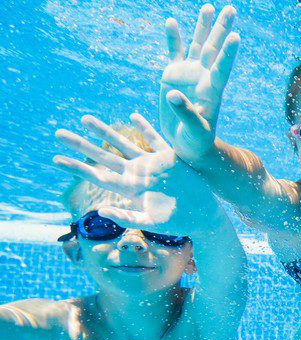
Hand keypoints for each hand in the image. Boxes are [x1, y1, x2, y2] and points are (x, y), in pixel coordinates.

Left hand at [53, 113, 209, 233]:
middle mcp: (136, 174)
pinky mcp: (169, 158)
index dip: (76, 167)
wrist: (203, 215)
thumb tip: (101, 211)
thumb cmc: (178, 222)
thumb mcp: (151, 222)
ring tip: (84, 119)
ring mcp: (152, 164)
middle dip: (80, 145)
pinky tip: (133, 115)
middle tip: (57, 133)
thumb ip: (126, 217)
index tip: (55, 159)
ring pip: (122, 144)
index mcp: (129, 188)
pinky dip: (145, 127)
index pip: (96, 175)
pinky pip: (154, 138)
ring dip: (104, 131)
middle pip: (102, 156)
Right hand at [159, 4, 239, 161]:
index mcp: (213, 91)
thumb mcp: (194, 131)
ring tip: (209, 7)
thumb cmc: (197, 141)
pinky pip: (174, 53)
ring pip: (198, 46)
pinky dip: (173, 38)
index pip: (222, 68)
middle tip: (231, 9)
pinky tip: (171, 22)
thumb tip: (173, 94)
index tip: (236, 37)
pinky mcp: (174, 76)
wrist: (188, 144)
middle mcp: (204, 77)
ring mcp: (190, 74)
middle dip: (222, 29)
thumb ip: (185, 112)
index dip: (228, 53)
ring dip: (203, 27)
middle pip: (215, 49)